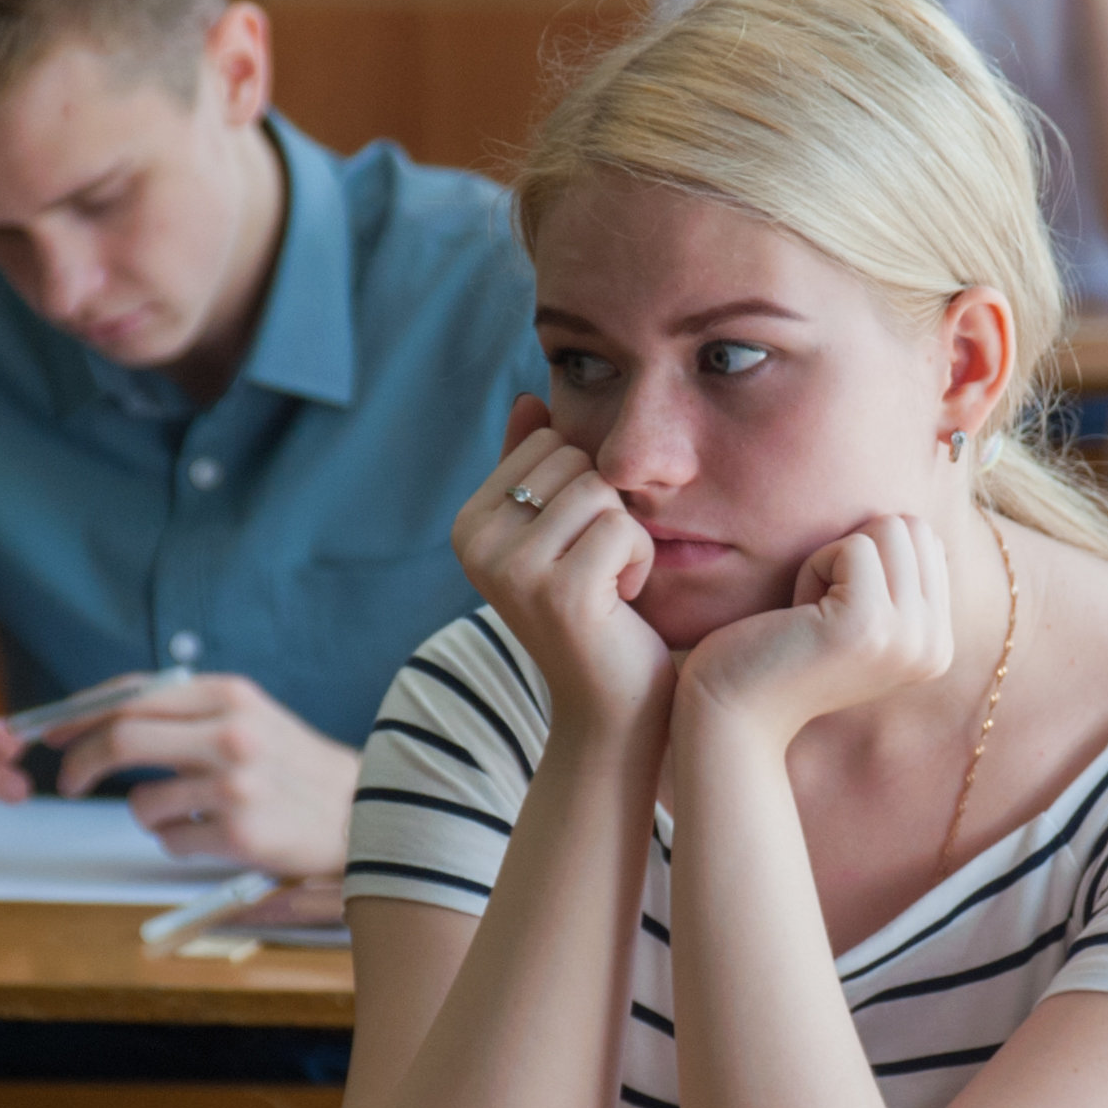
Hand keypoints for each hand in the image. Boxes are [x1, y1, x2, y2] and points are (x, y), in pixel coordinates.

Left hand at [54, 674, 359, 875]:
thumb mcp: (249, 718)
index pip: (133, 696)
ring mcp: (235, 786)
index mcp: (231, 696)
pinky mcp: (239, 835)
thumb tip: (104, 715)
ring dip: (149, 813)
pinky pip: (169, 841)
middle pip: (120, 739)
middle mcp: (232, 734)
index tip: (54, 732)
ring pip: (140, 802)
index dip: (82, 714)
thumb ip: (186, 712)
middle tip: (70, 782)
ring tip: (191, 813)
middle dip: (80, 762)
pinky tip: (216, 835)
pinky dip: (178, 842)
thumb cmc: (295, 768)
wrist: (365, 814)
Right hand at [456, 397, 674, 733]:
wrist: (611, 709)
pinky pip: (623, 527)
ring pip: (601, 490)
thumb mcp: (557, 535)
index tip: (575, 549)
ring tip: (609, 585)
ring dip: (626, 536)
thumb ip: (535, 469)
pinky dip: (639, 562)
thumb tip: (530, 398)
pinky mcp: (559, 593)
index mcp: (469, 524)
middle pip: (575, 460)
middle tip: (596, 570)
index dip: (584, 489)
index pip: (549, 443)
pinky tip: (621, 603)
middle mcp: (476, 544)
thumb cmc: (596, 615)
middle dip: (606, 509)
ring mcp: (513, 569)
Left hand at [678, 515, 953, 752]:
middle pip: (912, 528)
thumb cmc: (784, 653)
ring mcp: (907, 638)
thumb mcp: (859, 617)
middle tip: (820, 610)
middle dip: (854, 553)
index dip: (868, 559)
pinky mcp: (869, 624)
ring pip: (886, 530)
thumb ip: (896, 579)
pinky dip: (813, 568)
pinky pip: (852, 546)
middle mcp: (934, 645)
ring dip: (831, 561)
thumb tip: (912, 526)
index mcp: (938, 643)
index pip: (927, 541)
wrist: (734, 711)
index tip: (835, 611)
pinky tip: (797, 617)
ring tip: (810, 615)